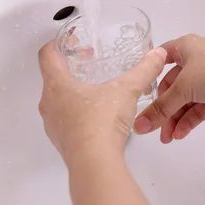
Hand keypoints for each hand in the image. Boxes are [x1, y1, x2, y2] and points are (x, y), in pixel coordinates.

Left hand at [38, 41, 166, 163]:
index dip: (56, 44)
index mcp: (57, 85)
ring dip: (72, 93)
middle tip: (89, 63)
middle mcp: (48, 103)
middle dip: (70, 68)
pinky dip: (76, 114)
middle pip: (52, 78)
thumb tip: (158, 54)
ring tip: (96, 91)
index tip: (71, 41)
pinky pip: (64, 121)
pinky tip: (96, 116)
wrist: (95, 163)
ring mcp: (52, 125)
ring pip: (57, 101)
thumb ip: (143, 70)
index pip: (46, 56)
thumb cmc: (101, 121)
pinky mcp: (61, 142)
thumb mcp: (126, 90)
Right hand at [133, 34, 204, 142]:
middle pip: (171, 86)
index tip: (137, 94)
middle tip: (152, 129)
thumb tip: (139, 125)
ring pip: (185, 101)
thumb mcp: (183, 86)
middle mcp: (194, 62)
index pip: (160, 59)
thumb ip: (161, 108)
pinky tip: (180, 134)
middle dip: (162, 108)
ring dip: (175, 118)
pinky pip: (198, 109)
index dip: (149, 74)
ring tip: (166, 138)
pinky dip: (189, 121)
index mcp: (183, 48)